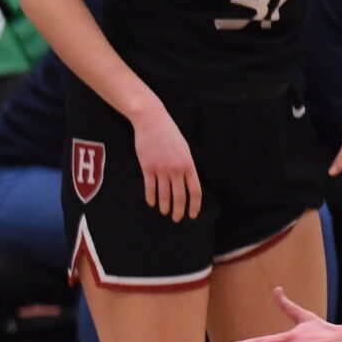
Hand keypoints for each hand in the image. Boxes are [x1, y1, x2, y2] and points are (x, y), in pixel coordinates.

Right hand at [131, 104, 201, 221]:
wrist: (152, 122)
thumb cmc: (170, 133)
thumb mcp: (184, 148)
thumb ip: (185, 165)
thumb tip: (186, 181)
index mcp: (188, 164)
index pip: (194, 190)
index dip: (194, 205)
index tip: (193, 214)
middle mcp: (176, 169)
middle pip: (179, 196)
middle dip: (179, 210)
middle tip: (177, 219)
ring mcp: (161, 169)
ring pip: (164, 194)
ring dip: (165, 206)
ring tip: (164, 212)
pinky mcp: (147, 167)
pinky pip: (150, 187)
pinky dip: (151, 197)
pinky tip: (152, 203)